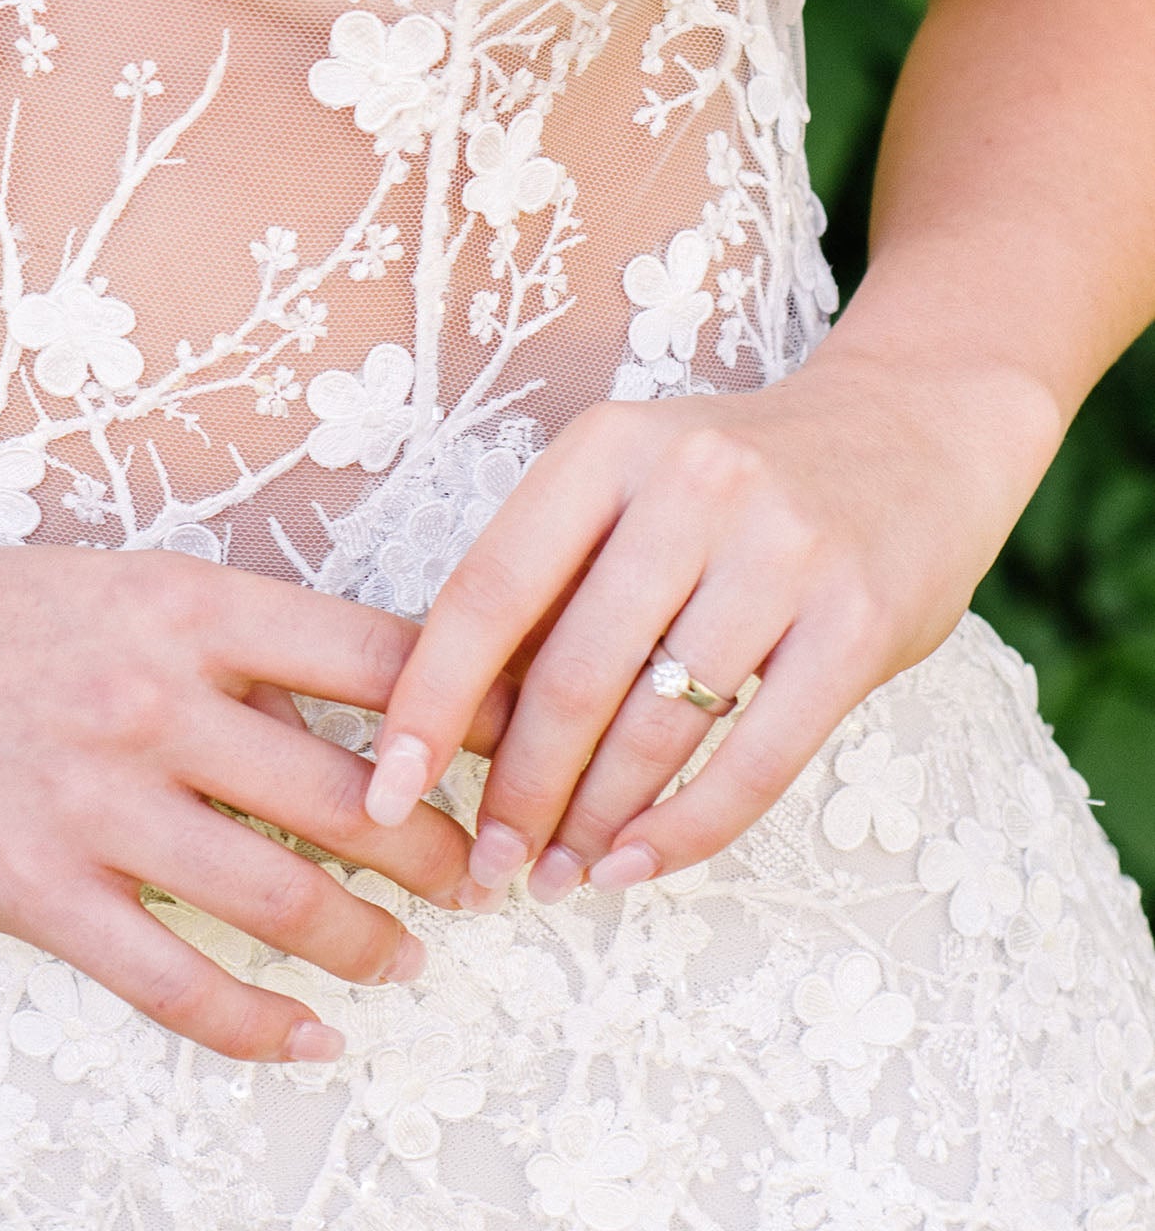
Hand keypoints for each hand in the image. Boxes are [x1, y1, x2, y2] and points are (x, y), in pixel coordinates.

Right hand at [0, 525, 516, 1064]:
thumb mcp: (107, 584)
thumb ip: (223, 640)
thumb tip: (360, 697)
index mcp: (183, 601)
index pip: (379, 655)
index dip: (470, 716)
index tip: (523, 756)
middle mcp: (153, 694)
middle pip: (357, 790)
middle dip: (445, 851)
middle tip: (495, 882)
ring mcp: (92, 798)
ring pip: (285, 896)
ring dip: (370, 942)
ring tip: (412, 959)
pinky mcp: (33, 889)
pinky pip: (175, 982)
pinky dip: (259, 1025)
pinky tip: (309, 1040)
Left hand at [359, 346, 1061, 904]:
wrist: (913, 427)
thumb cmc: (742, 478)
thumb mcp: (636, 483)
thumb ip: (562, 575)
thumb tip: (457, 717)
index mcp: (609, 444)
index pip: (491, 589)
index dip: (429, 698)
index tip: (387, 785)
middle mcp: (692, 483)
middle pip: (571, 673)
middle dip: (516, 789)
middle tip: (488, 862)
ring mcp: (783, 550)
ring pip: (657, 724)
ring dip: (594, 821)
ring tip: (558, 873)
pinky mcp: (860, 620)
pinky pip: (756, 756)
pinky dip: (685, 829)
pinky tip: (638, 864)